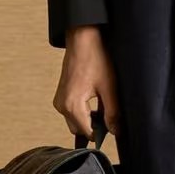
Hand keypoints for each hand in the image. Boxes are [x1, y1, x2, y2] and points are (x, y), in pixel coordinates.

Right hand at [54, 25, 120, 140]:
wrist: (83, 39)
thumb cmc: (96, 58)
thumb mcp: (109, 88)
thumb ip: (112, 113)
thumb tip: (115, 131)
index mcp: (71, 105)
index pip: (87, 133)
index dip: (102, 134)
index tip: (114, 128)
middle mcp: (61, 105)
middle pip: (79, 129)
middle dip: (95, 126)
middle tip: (111, 115)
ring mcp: (59, 100)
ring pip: (75, 120)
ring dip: (89, 118)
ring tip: (104, 104)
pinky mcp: (61, 94)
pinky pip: (72, 111)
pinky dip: (84, 111)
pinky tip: (96, 99)